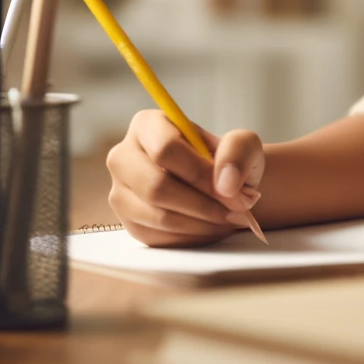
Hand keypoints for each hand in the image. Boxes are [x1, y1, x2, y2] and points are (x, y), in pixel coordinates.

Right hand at [106, 110, 265, 246]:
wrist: (222, 184)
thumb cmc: (227, 158)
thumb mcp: (242, 143)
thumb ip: (237, 151)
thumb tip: (225, 183)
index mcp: (147, 125)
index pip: (164, 149)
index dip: (199, 173)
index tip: (231, 189)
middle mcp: (124, 157)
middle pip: (155, 187)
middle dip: (203, 204)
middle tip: (237, 209)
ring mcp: (121, 193)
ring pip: (158, 216)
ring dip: (202, 223)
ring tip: (231, 218)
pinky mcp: (130, 223)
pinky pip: (159, 238)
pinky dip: (193, 237)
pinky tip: (214, 227)